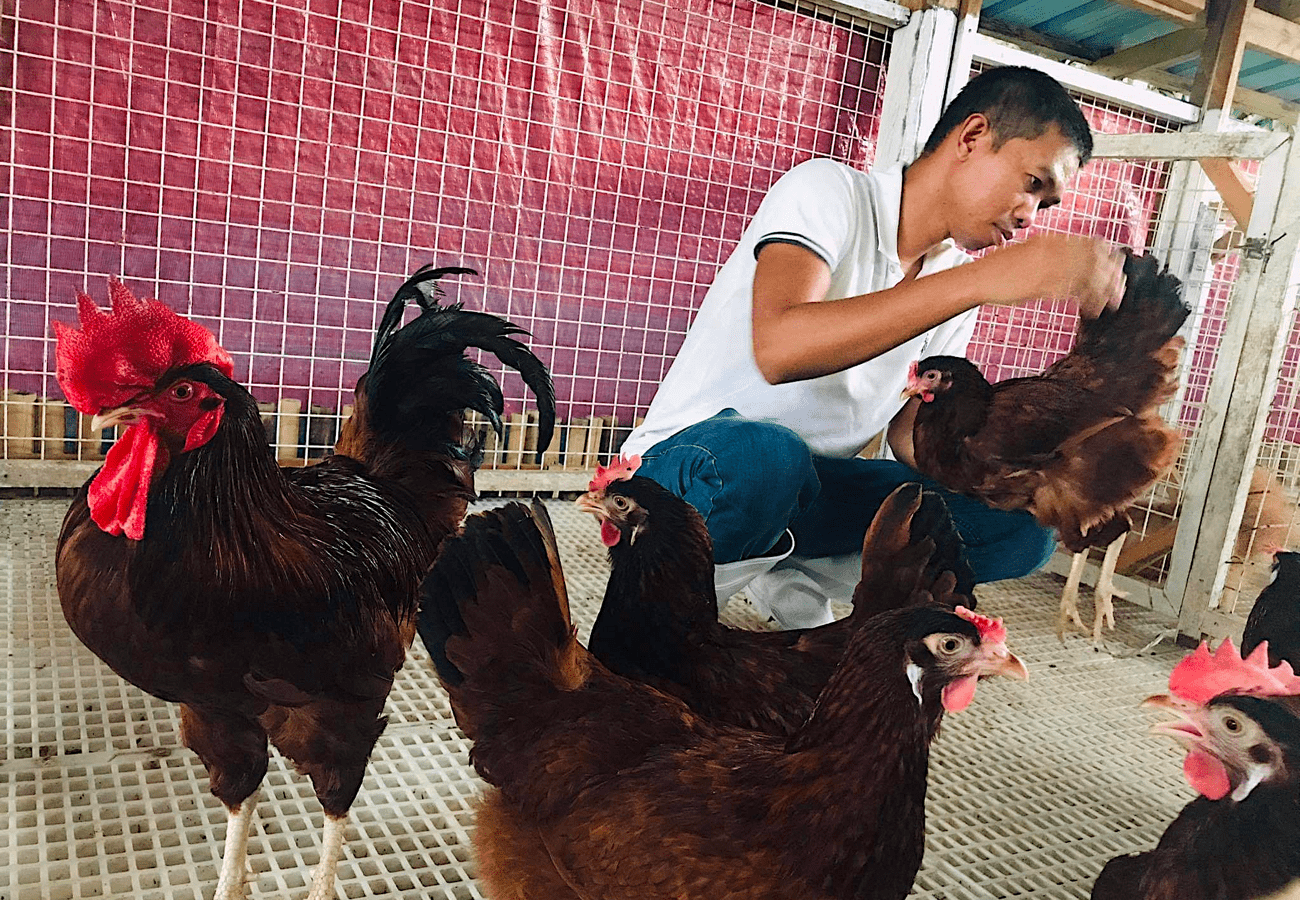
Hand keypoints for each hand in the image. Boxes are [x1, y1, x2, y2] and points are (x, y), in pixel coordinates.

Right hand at [981, 235, 1125, 316]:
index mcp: (1051, 240)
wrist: (979, 278)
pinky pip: (1074, 292)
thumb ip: (1048, 254)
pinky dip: (1089, 300)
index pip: (1089, 244)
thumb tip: (1064, 260)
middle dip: (1112, 273)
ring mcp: (1049, 267)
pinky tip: (1095, 309)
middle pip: (1094, 258)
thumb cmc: (998, 269)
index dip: (1107, 255)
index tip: (1116, 266)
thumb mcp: (1027, 253)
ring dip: (1106, 288)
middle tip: (1121, 286)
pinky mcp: (1044, 285)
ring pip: (1089, 275)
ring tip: (1115, 300)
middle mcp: (1054, 251)